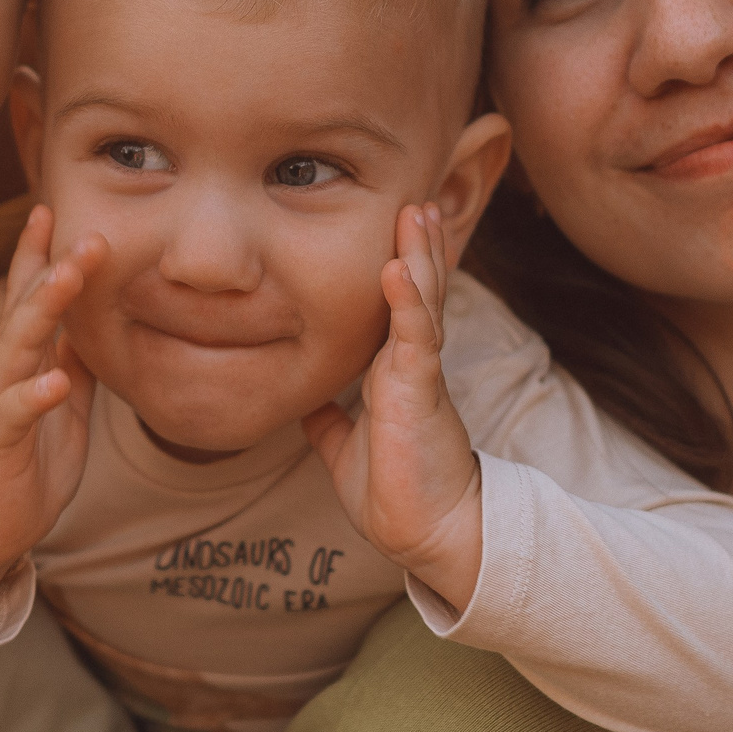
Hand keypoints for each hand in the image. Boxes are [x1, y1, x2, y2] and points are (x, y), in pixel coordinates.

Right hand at [0, 206, 101, 624]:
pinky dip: (35, 394)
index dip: (40, 254)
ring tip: (70, 276)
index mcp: (21, 361)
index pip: (28, 296)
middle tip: (88, 231)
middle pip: (27, 307)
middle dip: (55, 266)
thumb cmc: (20, 466)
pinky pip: (14, 412)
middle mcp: (3, 371)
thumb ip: (74, 364)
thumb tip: (95, 325)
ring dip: (43, 309)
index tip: (52, 208)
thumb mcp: (60, 408)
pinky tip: (56, 380)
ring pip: (17, 346)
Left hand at [302, 204, 482, 610]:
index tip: (399, 224)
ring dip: (420, 254)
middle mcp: (409, 363)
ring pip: (421, 301)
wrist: (427, 532)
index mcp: (395, 371)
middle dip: (417, 244)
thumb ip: (330, 419)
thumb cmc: (394, 489)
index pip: (398, 306)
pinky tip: (399, 269)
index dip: (401, 265)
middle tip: (416, 199)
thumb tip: (305, 403)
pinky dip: (406, 302)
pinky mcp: (419, 392)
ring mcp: (417, 373)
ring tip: (418, 212)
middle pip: (416, 290)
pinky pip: (414, 338)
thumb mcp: (345, 446)